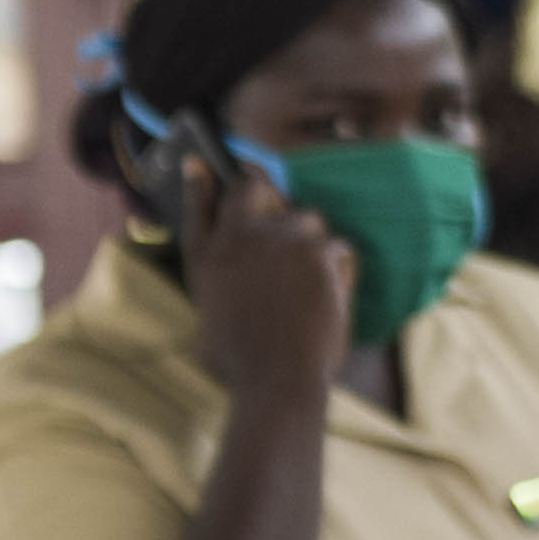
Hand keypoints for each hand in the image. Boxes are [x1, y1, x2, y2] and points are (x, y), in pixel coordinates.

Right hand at [170, 134, 351, 398]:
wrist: (277, 378)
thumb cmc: (238, 363)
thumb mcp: (211, 317)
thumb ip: (223, 282)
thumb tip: (237, 272)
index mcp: (207, 260)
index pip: (200, 207)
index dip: (201, 181)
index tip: (200, 161)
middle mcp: (240, 239)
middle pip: (253, 188)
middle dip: (263, 185)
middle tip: (270, 192)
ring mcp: (283, 240)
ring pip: (307, 220)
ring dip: (311, 243)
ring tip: (308, 284)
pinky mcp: (322, 251)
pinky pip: (338, 251)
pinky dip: (338, 273)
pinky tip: (329, 301)